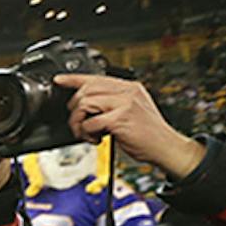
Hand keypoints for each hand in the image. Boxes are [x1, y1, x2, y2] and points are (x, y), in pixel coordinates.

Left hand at [55, 73, 205, 178]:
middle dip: (75, 109)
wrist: (166, 147)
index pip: (96, 78)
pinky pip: (91, 122)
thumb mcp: (132, 111)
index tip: (58, 80)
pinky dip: (87, 134)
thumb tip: (87, 104)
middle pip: (86, 90)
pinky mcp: (121, 118)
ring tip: (87, 133)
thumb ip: (113, 103)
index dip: (73, 78)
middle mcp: (127, 92)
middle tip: (79, 123)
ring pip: (85, 104)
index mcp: (129, 87)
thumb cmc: (148, 134)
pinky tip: (96, 139)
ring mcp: (125, 104)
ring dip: (78, 123)